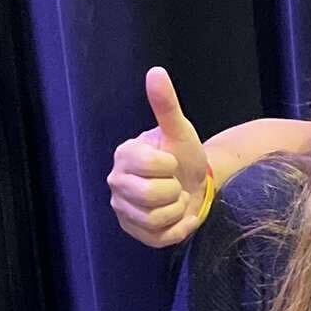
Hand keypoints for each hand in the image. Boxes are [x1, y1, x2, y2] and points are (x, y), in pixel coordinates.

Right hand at [109, 68, 209, 248]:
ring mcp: (122, 209)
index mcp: (124, 155)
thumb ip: (166, 104)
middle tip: (174, 184)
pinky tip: (178, 216)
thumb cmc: (183, 155)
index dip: (170, 166)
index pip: (152, 166)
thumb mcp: (179, 130)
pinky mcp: (134, 231)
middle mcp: (117, 182)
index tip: (171, 162)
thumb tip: (156, 72)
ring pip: (156, 219)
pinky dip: (178, 229)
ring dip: (178, 210)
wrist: (194, 184)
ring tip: (176, 199)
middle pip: (151, 196)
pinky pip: (160, 238)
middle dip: (174, 190)